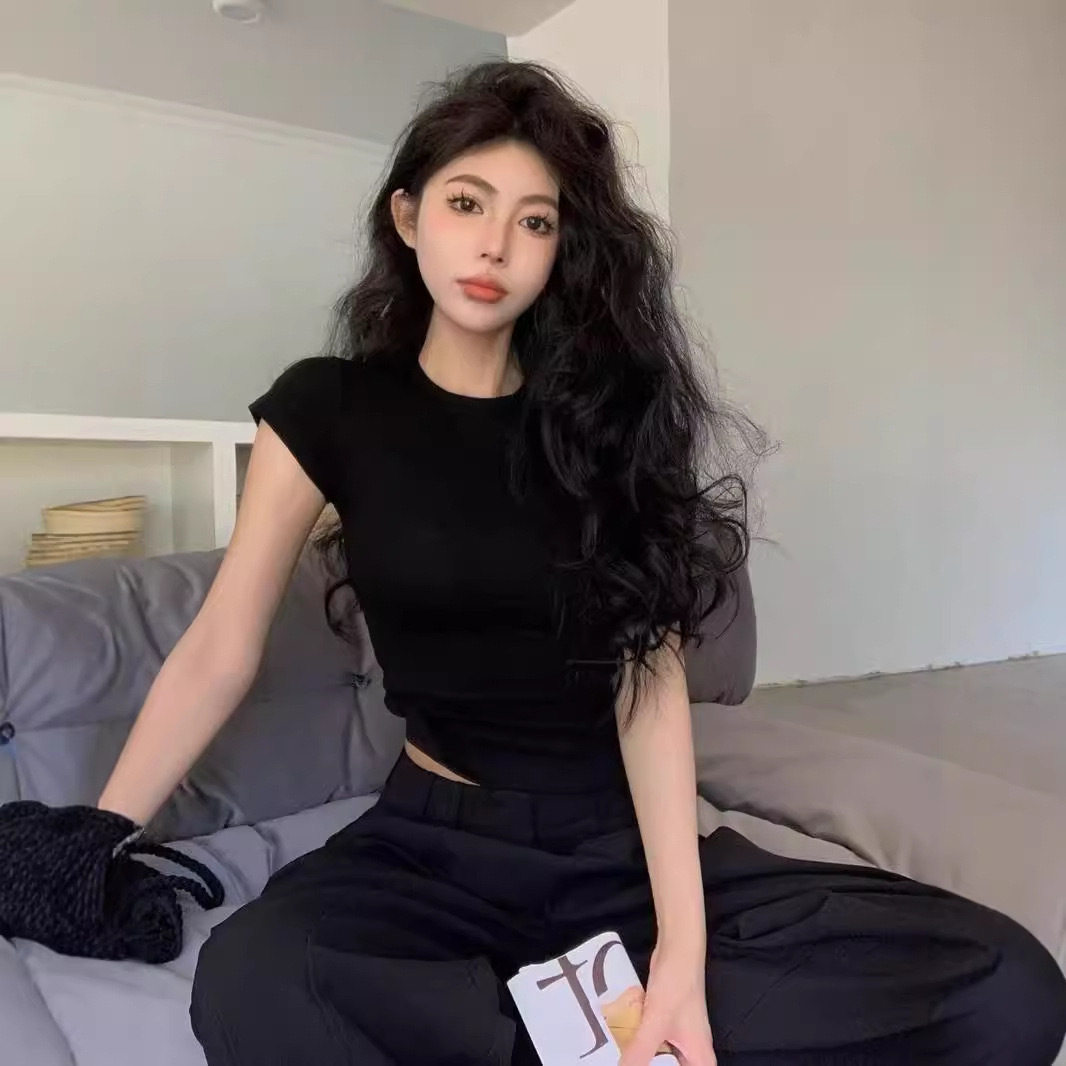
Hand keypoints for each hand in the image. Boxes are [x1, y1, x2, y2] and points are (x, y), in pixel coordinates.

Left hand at [617, 941, 716, 1065]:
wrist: (678, 948)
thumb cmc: (676, 986)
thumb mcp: (656, 1023)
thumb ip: (639, 1052)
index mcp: (699, 1059)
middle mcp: (692, 1051)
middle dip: (649, 1064)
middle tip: (625, 1062)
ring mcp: (678, 1034)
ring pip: (659, 1056)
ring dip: (640, 1055)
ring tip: (619, 1052)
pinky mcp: (665, 1019)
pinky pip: (651, 1039)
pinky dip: (638, 1040)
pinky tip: (619, 1039)